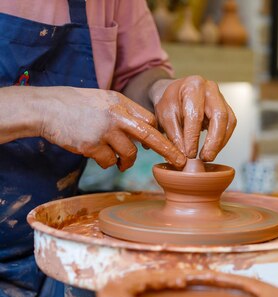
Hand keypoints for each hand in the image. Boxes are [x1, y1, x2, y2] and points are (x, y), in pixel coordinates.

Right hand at [39, 87, 185, 170]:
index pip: (149, 120)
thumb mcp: (103, 100)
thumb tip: (145, 137)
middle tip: (179, 161)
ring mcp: (103, 131)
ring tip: (120, 162)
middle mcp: (115, 115)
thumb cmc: (76, 105)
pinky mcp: (91, 145)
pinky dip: (107, 163)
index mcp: (120, 102)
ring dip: (126, 161)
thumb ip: (125, 113)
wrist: (45, 108)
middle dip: (167, 150)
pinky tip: (98, 156)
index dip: (158, 134)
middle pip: (149, 136)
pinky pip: (109, 162)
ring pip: (128, 154)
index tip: (167, 145)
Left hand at [149, 76, 236, 160]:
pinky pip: (230, 125)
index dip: (193, 137)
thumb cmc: (171, 103)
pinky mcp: (226, 107)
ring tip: (209, 156)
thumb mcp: (165, 117)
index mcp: (193, 86)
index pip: (195, 114)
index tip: (189, 154)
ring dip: (220, 142)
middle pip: (219, 116)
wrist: (177, 94)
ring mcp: (221, 98)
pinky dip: (223, 139)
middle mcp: (211, 89)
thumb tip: (185, 156)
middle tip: (206, 157)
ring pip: (229, 121)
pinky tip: (213, 149)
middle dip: (214, 140)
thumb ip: (175, 135)